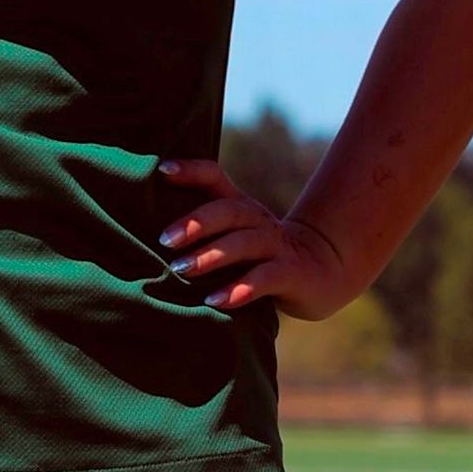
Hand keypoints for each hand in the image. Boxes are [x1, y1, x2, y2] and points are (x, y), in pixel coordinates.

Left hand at [157, 158, 354, 321]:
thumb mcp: (234, 237)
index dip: (191, 171)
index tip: (162, 170)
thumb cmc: (261, 256)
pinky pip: (265, 279)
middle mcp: (258, 221)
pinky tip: (217, 300)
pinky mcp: (291, 274)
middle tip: (165, 239)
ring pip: (245, 244)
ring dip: (212, 256)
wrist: (324, 271)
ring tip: (181, 269)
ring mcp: (277, 247)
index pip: (216, 178)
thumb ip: (202, 232)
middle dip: (196, 223)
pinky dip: (241, 288)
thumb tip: (148, 236)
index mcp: (240, 208)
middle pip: (229, 212)